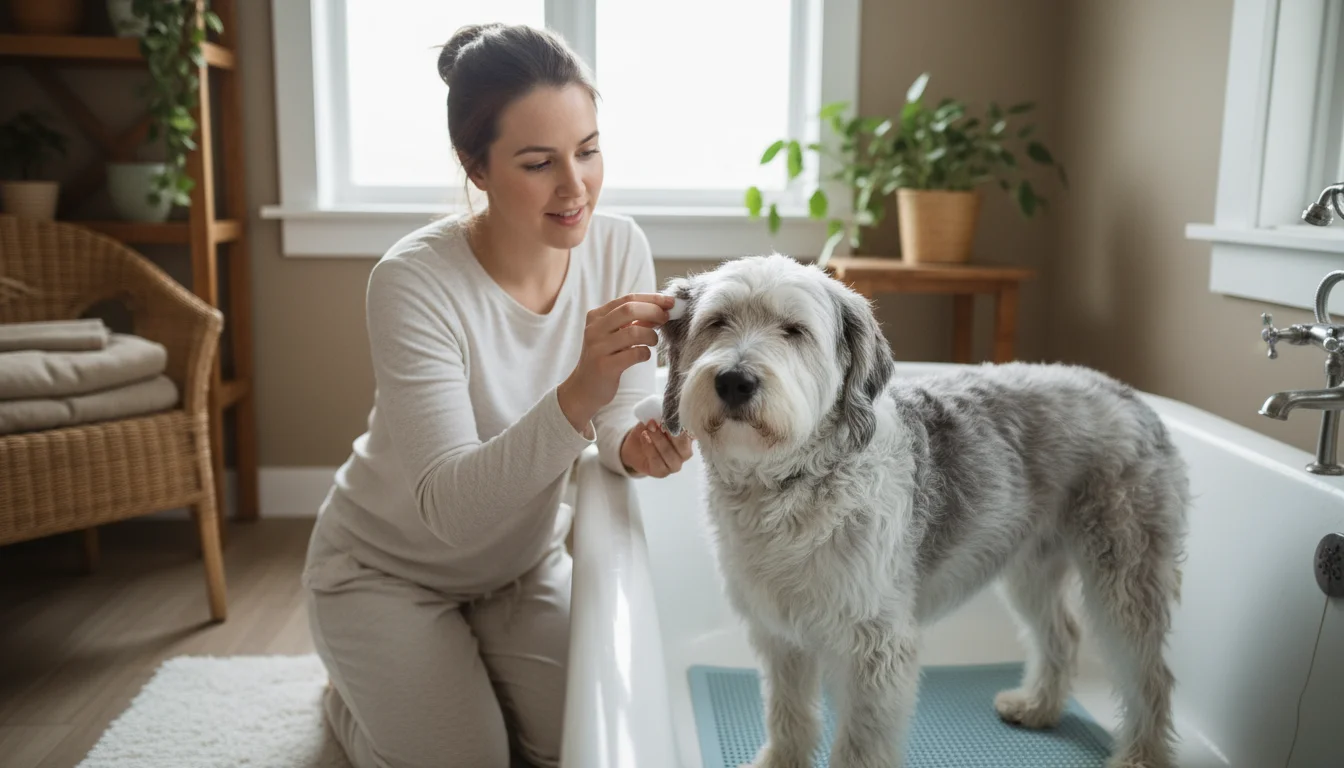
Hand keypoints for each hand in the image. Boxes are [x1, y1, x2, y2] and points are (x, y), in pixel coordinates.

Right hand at [557, 293, 673, 434]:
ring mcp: (598, 348)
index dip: (652, 299)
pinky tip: (644, 355)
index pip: (628, 299)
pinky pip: (634, 354)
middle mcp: (595, 329)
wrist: (584, 388)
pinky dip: (645, 353)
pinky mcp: (605, 366)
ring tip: (653, 341)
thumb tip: (661, 310)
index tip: (670, 302)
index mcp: (597, 316)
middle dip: (653, 312)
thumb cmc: (604, 358)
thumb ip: (632, 322)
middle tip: (666, 319)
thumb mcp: (614, 335)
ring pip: (633, 332)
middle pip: (629, 310)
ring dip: (651, 335)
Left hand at [621, 419, 693, 477]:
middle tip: (656, 422)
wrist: (635, 445)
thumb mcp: (657, 417)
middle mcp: (686, 452)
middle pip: (685, 447)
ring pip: (671, 455)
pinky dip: (650, 449)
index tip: (673, 416)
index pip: (694, 433)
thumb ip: (664, 414)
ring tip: (648, 429)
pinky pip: (658, 462)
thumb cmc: (650, 428)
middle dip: (671, 435)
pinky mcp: (662, 472)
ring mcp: (675, 464)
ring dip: (658, 440)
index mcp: (689, 438)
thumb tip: (666, 408)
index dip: (685, 425)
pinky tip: (644, 437)